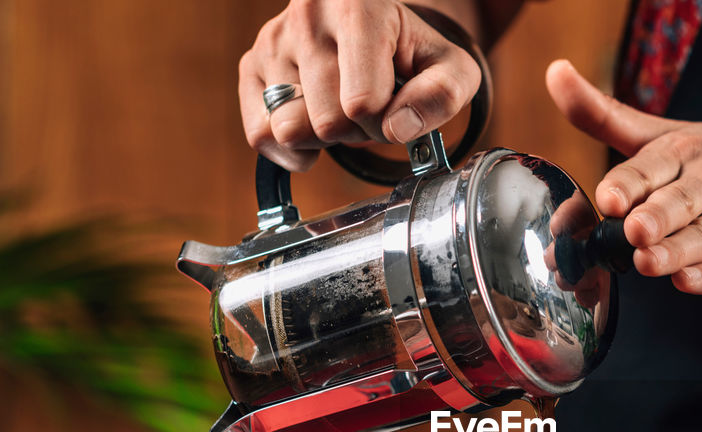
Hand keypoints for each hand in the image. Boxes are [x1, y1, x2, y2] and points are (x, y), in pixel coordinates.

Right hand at [240, 0, 481, 170]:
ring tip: (341, 110)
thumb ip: (443, 95)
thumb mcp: (450, 69)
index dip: (386, 123)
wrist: (376, 32)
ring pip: (290, 129)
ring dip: (324, 138)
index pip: (362, 102)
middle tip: (369, 110)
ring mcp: (272, 40)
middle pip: (327, 121)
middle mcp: (307, 15)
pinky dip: (291, 148)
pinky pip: (260, 134)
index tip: (395, 106)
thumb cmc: (414, 54)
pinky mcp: (250, 65)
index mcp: (358, 7)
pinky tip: (313, 129)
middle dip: (356, 131)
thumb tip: (399, 128)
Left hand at [545, 59, 701, 293]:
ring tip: (651, 262)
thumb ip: (609, 116)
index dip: (629, 183)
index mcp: (688, 148)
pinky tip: (691, 282)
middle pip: (681, 201)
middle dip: (656, 216)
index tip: (608, 198)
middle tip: (634, 231)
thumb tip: (554, 74)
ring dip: (681, 250)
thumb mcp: (674, 131)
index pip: (652, 164)